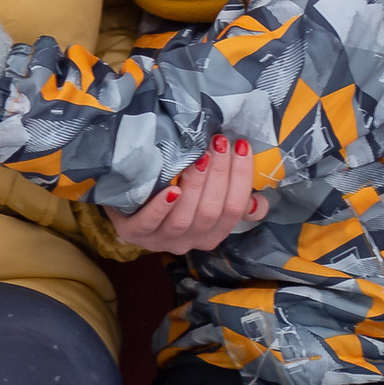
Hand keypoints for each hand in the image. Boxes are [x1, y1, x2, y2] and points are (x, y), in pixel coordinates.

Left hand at [107, 139, 267, 252]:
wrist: (125, 198)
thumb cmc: (170, 193)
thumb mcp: (204, 197)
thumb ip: (230, 199)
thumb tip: (258, 201)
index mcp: (212, 233)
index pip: (235, 211)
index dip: (241, 179)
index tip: (241, 147)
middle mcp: (189, 241)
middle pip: (211, 212)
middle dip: (219, 174)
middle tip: (219, 143)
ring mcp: (160, 239)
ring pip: (184, 219)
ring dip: (196, 186)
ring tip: (199, 158)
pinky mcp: (133, 233)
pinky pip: (149, 224)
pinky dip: (161, 208)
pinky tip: (171, 191)